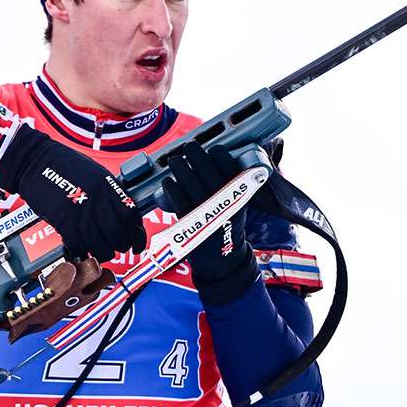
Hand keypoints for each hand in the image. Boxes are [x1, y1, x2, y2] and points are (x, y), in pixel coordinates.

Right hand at [0, 126, 145, 261]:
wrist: (34, 161)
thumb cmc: (63, 165)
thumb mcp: (94, 173)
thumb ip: (109, 193)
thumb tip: (121, 214)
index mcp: (108, 185)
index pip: (132, 217)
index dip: (137, 235)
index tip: (137, 243)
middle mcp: (98, 199)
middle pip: (119, 234)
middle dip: (121, 246)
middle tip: (118, 248)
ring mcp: (81, 212)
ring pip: (101, 245)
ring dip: (103, 253)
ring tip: (101, 252)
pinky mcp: (63, 221)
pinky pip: (79, 246)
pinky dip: (82, 252)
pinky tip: (82, 249)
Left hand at [160, 143, 257, 301]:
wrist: (222, 260)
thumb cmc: (226, 225)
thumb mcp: (237, 205)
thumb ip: (232, 186)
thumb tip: (217, 159)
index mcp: (239, 198)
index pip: (231, 172)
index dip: (221, 157)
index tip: (214, 148)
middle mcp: (225, 206)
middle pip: (209, 176)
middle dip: (198, 157)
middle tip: (189, 146)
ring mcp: (208, 215)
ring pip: (193, 187)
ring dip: (182, 169)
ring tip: (175, 159)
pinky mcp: (192, 225)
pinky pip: (180, 203)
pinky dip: (172, 190)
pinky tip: (167, 181)